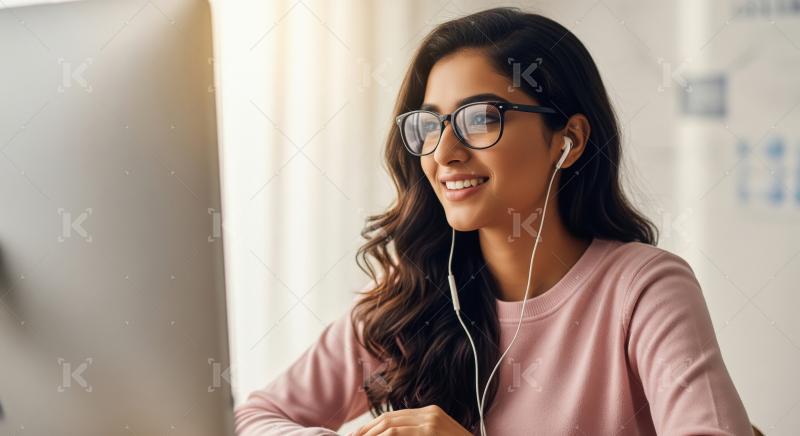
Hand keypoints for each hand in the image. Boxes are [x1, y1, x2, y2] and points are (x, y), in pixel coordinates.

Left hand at [349, 404, 472, 435]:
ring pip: (390, 426)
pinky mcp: (430, 431)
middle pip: (388, 420)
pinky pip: (399, 434)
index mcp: (430, 413)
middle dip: (366, 432)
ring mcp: (431, 422)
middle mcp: (430, 414)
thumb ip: (416, 435)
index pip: (393, 417)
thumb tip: (390, 435)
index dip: (371, 428)